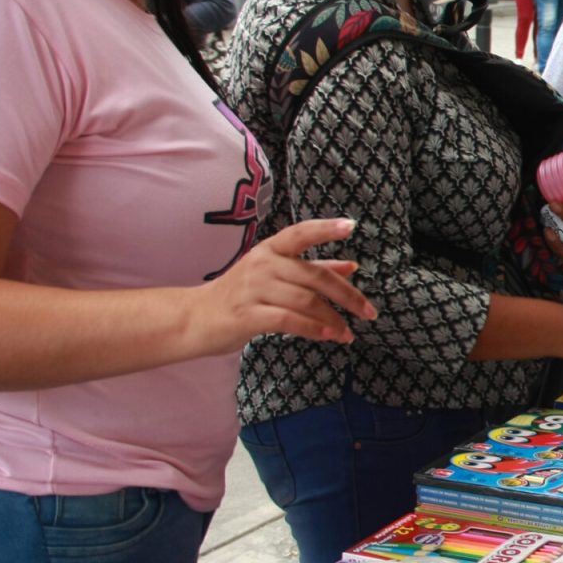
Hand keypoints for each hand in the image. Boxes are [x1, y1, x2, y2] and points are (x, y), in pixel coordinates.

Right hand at [187, 217, 374, 356]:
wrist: (194, 319)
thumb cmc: (240, 296)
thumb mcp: (273, 276)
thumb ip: (311, 268)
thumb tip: (351, 266)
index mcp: (269, 249)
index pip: (300, 233)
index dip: (325, 228)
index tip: (351, 226)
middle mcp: (262, 264)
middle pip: (314, 275)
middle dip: (347, 295)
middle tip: (369, 312)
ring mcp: (253, 289)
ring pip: (306, 300)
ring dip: (334, 319)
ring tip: (348, 333)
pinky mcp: (247, 315)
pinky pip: (289, 320)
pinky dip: (314, 329)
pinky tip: (330, 336)